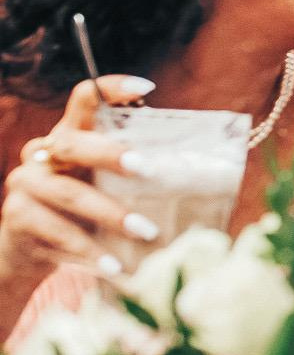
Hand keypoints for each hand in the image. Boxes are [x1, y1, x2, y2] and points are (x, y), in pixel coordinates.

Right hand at [0, 76, 160, 280]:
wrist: (31, 252)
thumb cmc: (86, 211)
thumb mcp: (108, 185)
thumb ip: (138, 172)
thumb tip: (214, 174)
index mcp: (69, 135)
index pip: (84, 100)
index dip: (111, 88)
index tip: (147, 87)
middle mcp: (42, 153)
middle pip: (72, 144)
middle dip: (110, 154)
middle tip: (146, 168)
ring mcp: (25, 184)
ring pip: (69, 194)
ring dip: (112, 215)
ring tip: (148, 232)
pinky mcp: (17, 217)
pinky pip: (57, 233)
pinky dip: (92, 252)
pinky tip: (117, 267)